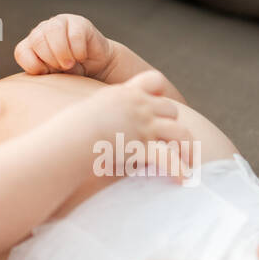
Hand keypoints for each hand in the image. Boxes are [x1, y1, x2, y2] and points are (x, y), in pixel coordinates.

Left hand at [15, 13, 117, 78]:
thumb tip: (26, 85)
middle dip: (51, 59)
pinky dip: (79, 51)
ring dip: (63, 53)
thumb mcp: (51, 79)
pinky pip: (75, 35)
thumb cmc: (71, 76)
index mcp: (31, 45)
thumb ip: (38, 75)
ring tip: (71, 63)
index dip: (34, 66)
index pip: (21, 51)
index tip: (47, 73)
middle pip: (36, 40)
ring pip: (53, 31)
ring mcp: (59, 23)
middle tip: (62, 68)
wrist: (97, 69)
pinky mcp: (78, 23)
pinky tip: (82, 56)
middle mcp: (42, 31)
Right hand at [79, 70, 193, 180]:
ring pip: (179, 132)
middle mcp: (138, 106)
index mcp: (126, 93)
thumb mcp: (91, 109)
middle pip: (170, 109)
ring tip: (189, 162)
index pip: (154, 80)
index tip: (157, 108)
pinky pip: (168, 157)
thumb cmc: (71, 129)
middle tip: (175, 143)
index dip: (160, 94)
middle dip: (172, 125)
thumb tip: (107, 120)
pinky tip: (182, 179)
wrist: (69, 139)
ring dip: (186, 147)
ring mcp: (143, 125)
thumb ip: (106, 110)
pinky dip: (178, 169)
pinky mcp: (142, 146)